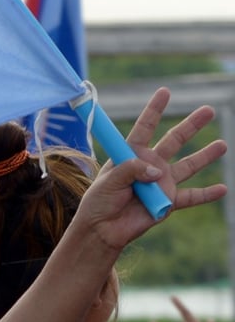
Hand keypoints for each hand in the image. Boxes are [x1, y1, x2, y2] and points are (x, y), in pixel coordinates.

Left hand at [75, 88, 226, 252]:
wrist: (103, 229)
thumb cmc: (99, 202)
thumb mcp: (108, 181)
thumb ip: (132, 170)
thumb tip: (159, 171)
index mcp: (131, 154)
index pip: (144, 128)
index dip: (154, 110)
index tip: (165, 92)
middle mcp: (149, 165)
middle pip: (174, 140)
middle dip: (191, 125)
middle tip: (208, 110)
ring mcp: (161, 182)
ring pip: (188, 165)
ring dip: (205, 155)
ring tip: (222, 144)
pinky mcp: (169, 202)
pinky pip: (191, 197)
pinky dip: (207, 195)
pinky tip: (223, 189)